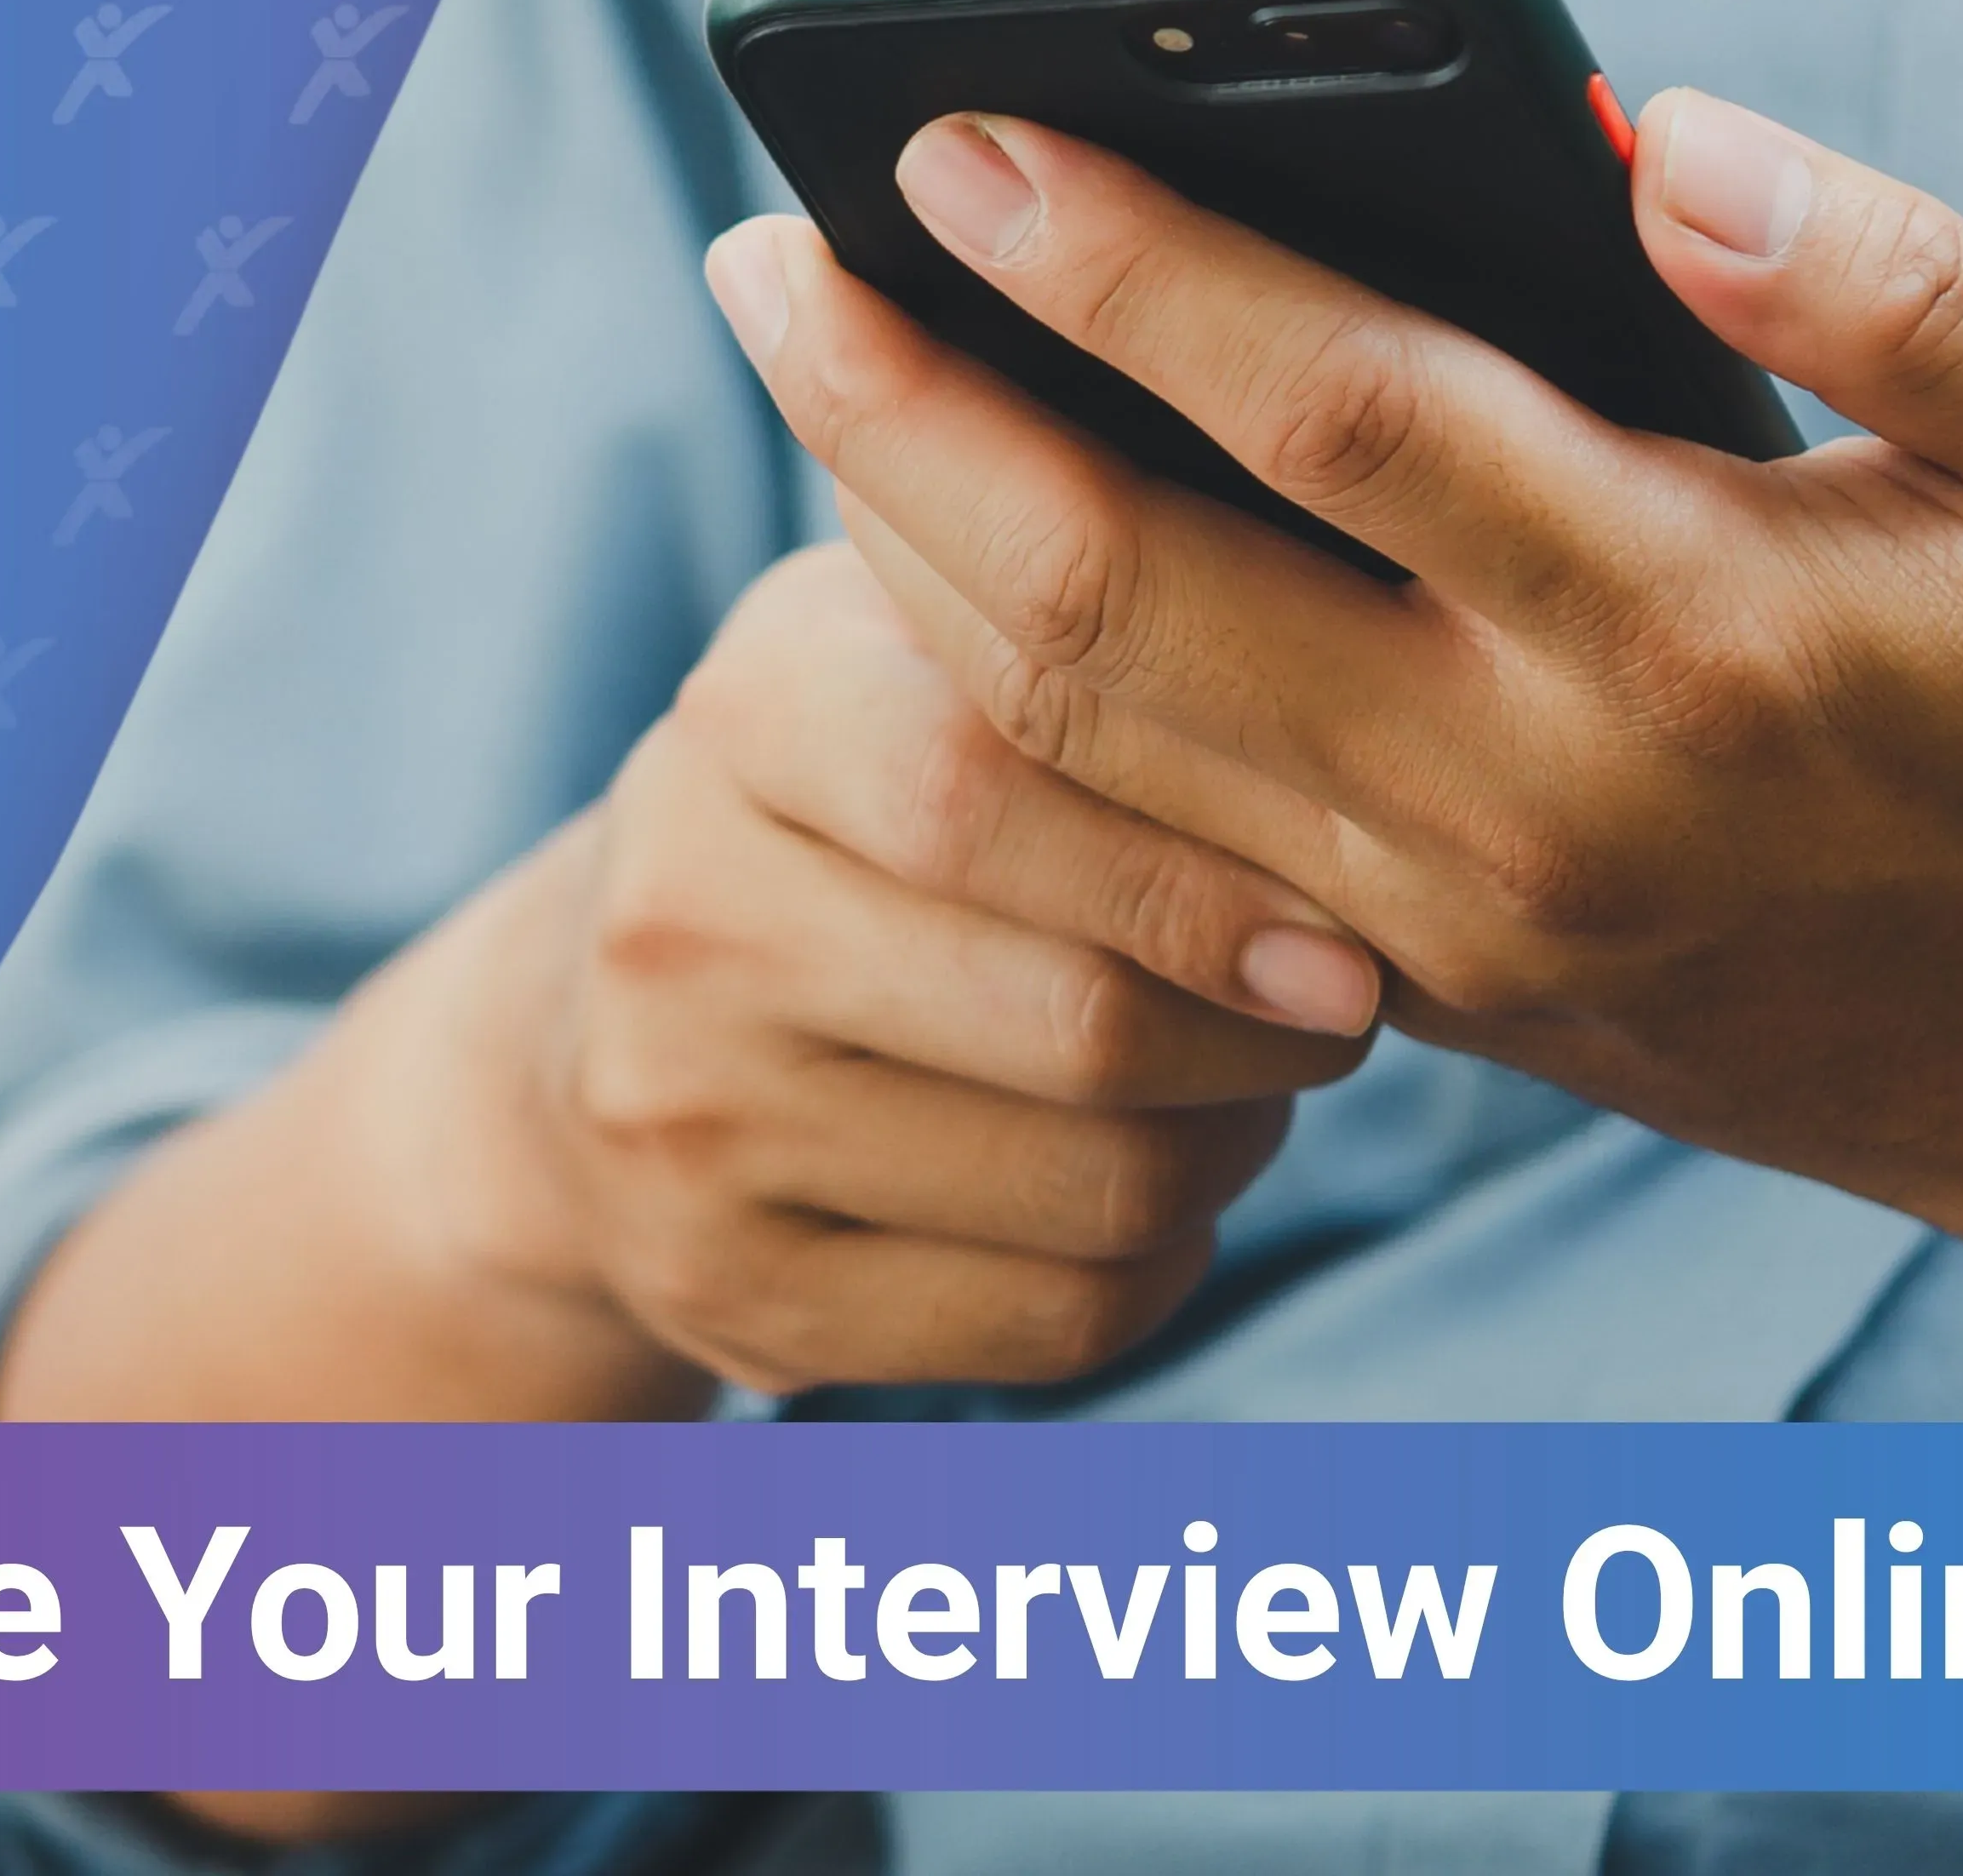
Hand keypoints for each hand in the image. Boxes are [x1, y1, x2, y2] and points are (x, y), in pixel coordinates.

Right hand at [453, 542, 1377, 1395]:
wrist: (607, 1021)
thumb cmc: (858, 801)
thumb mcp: (917, 654)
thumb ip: (1094, 643)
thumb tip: (1355, 689)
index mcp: (749, 713)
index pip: (987, 789)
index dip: (1203, 877)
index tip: (1351, 934)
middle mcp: (683, 920)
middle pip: (1075, 1023)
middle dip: (1264, 1037)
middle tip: (1340, 1009)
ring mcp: (687, 1124)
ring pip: (1095, 1189)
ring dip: (1233, 1148)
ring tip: (1246, 1084)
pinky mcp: (733, 1295)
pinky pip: (1056, 1319)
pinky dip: (1161, 1261)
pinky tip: (1151, 1187)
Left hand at [704, 93, 1962, 1415]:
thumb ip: (1910, 283)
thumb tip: (1657, 140)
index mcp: (1698, 629)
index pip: (1337, 410)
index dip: (1126, 261)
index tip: (954, 131)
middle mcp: (1524, 800)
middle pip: (1120, 596)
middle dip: (907, 409)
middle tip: (756, 246)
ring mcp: (1433, 927)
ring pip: (1078, 740)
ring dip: (902, 545)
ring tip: (803, 366)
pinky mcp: (1396, 994)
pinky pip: (1120, 840)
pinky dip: (988, 691)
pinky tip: (914, 548)